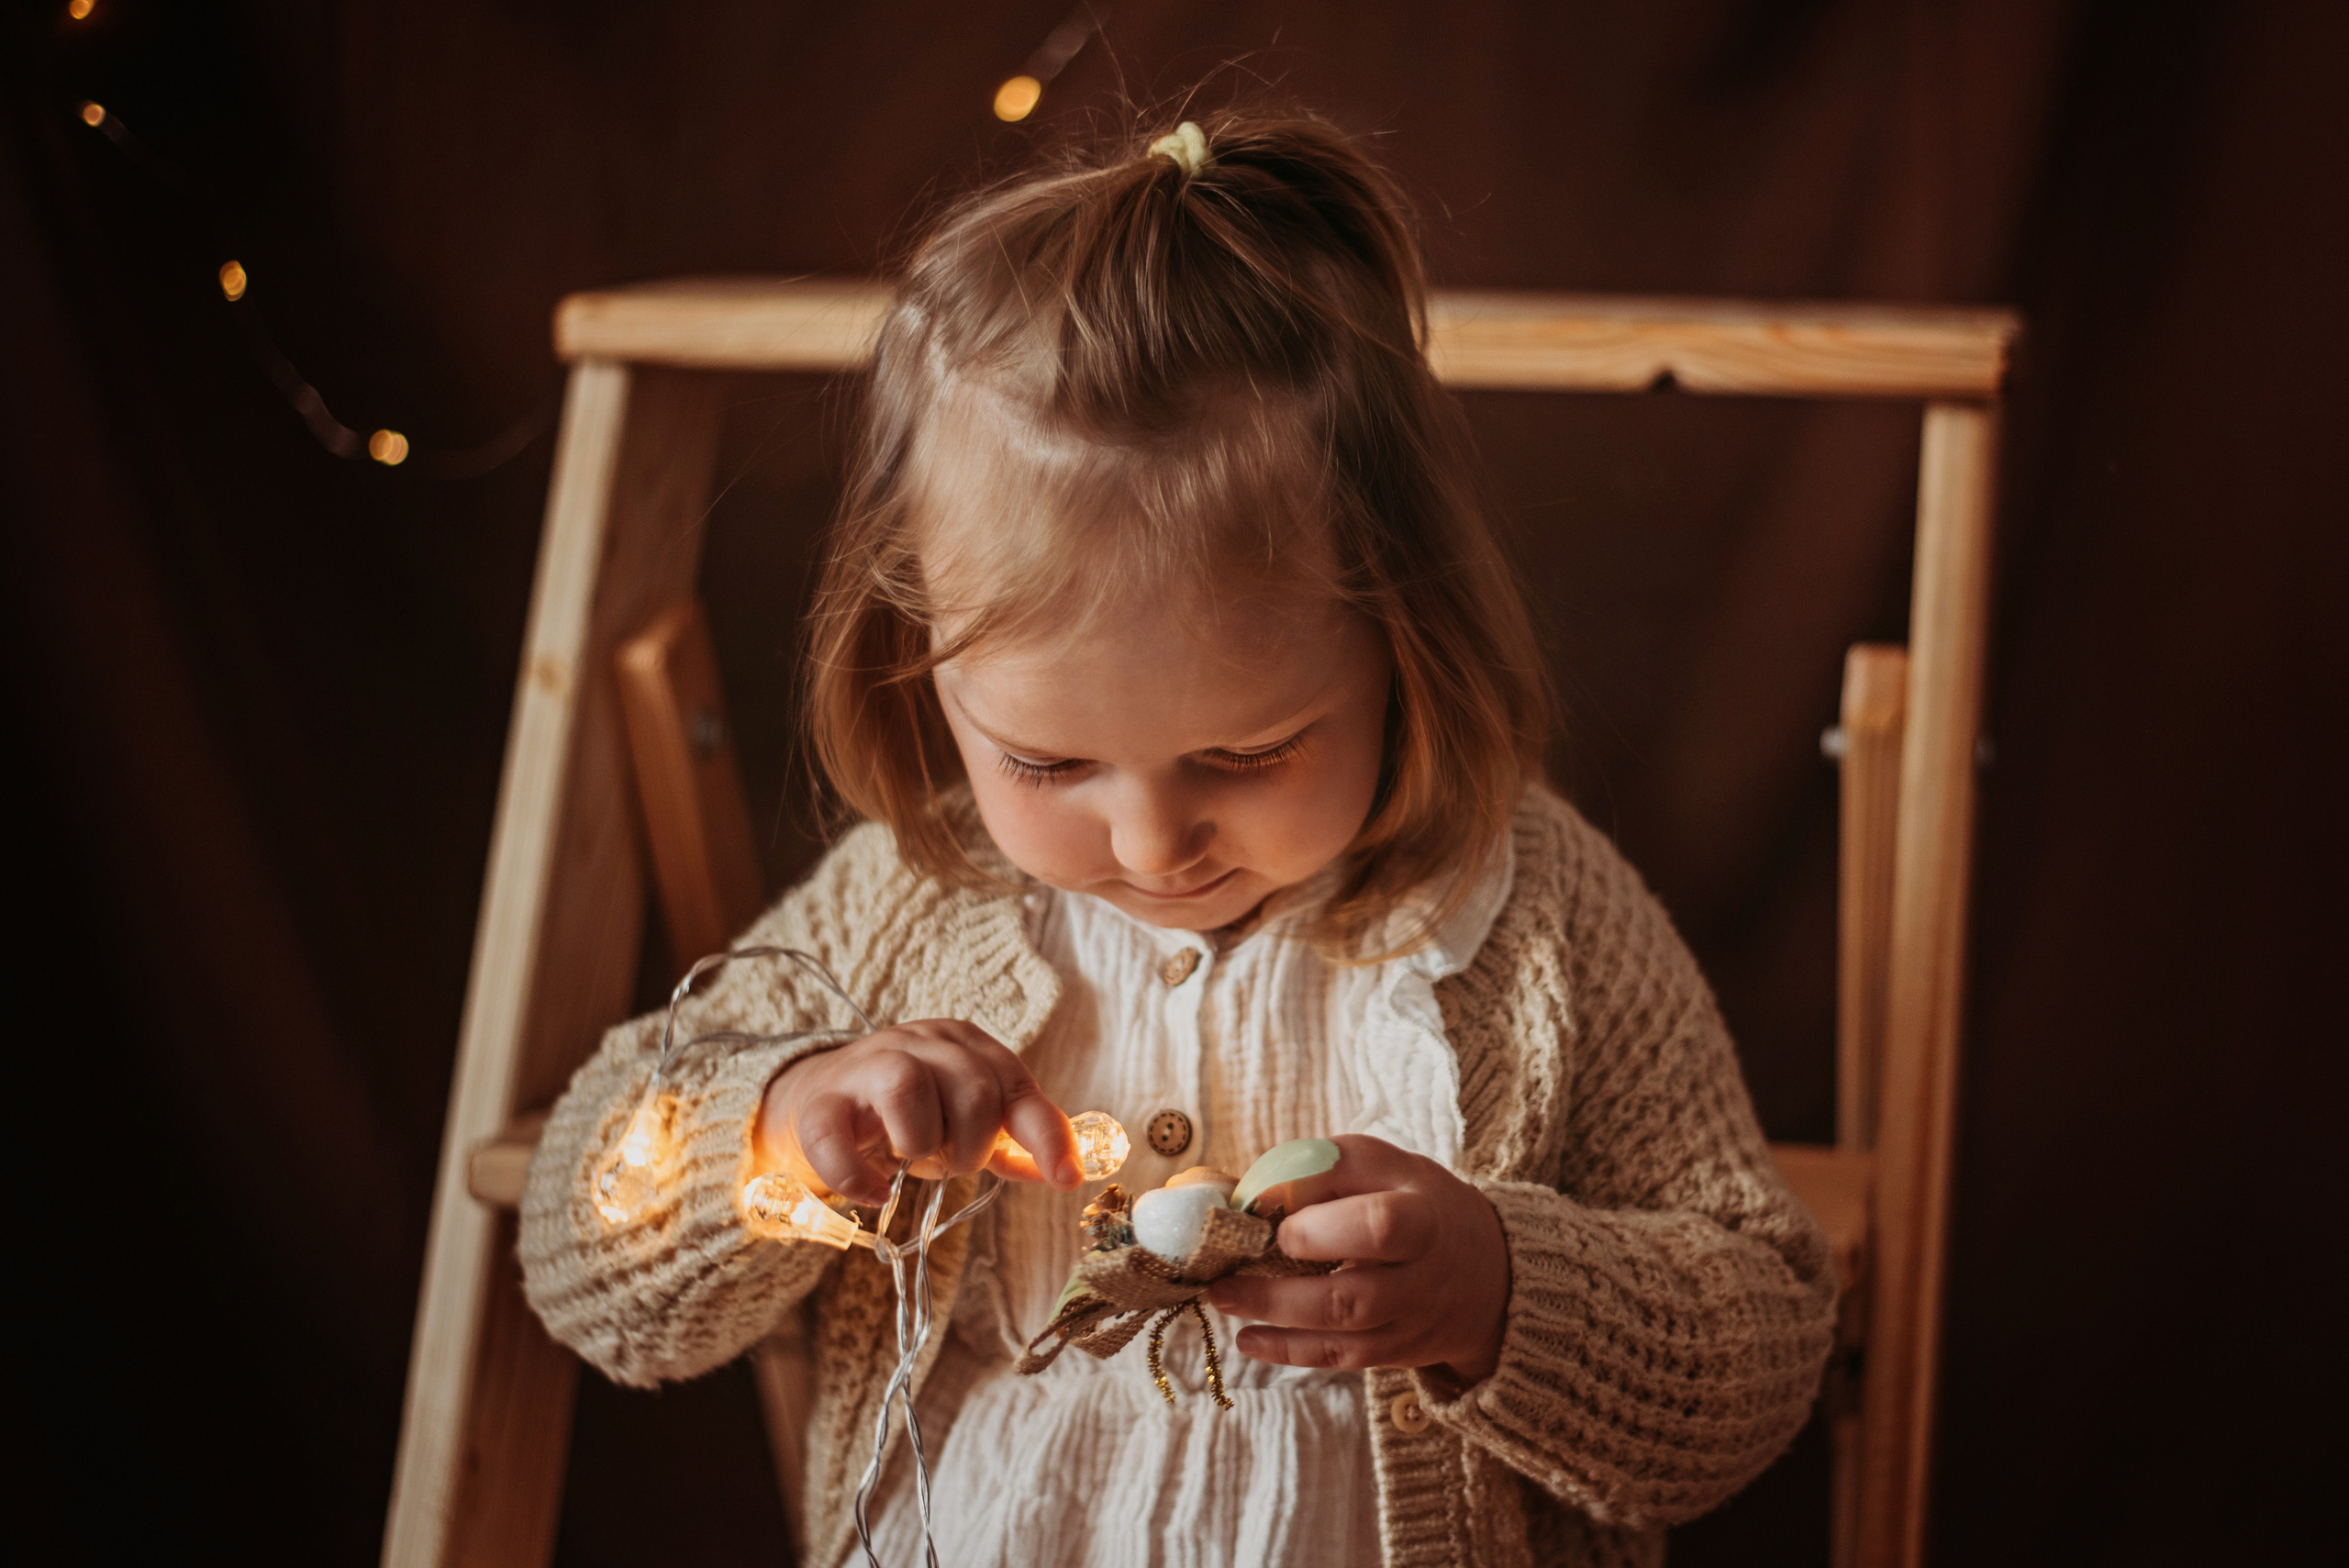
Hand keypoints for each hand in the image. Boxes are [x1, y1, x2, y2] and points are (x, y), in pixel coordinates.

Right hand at [753, 1020, 1080, 1207]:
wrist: (820, 1098)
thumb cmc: (906, 1111)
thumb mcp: (965, 1115)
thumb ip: (1011, 1138)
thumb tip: (1065, 1171)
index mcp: (964, 1044)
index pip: (1018, 1086)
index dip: (1047, 1136)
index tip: (1067, 1179)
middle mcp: (918, 1043)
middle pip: (971, 1090)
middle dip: (972, 1146)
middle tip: (951, 1161)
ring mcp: (864, 1066)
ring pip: (907, 1088)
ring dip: (922, 1143)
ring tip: (914, 1158)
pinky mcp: (819, 1102)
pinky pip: (835, 1137)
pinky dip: (858, 1177)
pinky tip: (874, 1191)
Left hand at [1205, 1134, 1510, 1384]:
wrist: (1487, 1269)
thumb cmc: (1417, 1202)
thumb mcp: (1384, 1165)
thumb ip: (1322, 1168)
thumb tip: (1254, 1193)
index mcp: (1423, 1216)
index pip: (1379, 1227)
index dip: (1321, 1229)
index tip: (1279, 1224)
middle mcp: (1422, 1277)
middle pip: (1353, 1296)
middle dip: (1280, 1290)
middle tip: (1225, 1275)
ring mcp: (1410, 1321)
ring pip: (1341, 1332)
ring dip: (1273, 1319)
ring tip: (1222, 1299)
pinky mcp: (1396, 1351)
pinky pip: (1340, 1358)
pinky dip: (1289, 1350)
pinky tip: (1248, 1339)